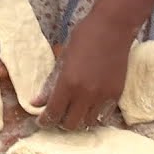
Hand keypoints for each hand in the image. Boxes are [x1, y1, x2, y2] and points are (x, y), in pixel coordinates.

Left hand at [35, 10, 132, 129]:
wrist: (112, 29)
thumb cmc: (83, 38)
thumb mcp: (61, 59)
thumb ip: (50, 84)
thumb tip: (36, 102)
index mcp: (68, 84)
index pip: (54, 113)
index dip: (45, 121)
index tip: (41, 121)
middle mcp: (86, 94)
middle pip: (71, 124)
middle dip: (61, 123)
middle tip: (57, 116)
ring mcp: (103, 96)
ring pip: (89, 123)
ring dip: (79, 120)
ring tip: (73, 112)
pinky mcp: (117, 94)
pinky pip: (104, 114)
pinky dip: (94, 114)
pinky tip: (88, 107)